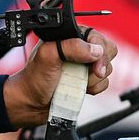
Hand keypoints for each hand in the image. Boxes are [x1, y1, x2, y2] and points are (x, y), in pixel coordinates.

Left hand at [2, 28, 117, 127]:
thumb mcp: (47, 57)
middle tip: (85, 74)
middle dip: (99, 65)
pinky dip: (94, 88)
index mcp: (70, 36)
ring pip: (106, 68)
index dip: (100, 51)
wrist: (31, 103)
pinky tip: (79, 89)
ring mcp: (84, 65)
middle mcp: (79, 49)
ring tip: (74, 81)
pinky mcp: (87, 80)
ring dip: (93, 79)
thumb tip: (95, 50)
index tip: (93, 66)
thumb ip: (70, 48)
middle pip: (107, 51)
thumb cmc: (34, 78)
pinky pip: (103, 83)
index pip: (97, 37)